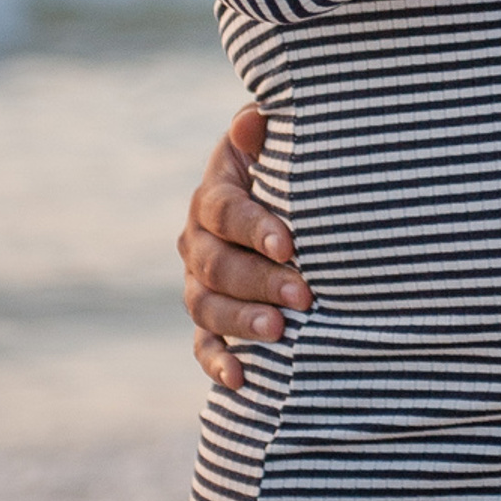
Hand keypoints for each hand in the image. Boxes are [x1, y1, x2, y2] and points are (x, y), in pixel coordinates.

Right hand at [181, 106, 309, 389]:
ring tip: (280, 331)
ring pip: (208, 306)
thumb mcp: (277, 144)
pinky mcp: (211, 319)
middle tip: (303, 294)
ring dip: (242, 321)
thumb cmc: (287, 167)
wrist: (285, 201)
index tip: (290, 245)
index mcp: (213, 196)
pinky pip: (204, 345)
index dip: (254, 228)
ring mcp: (200, 284)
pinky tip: (241, 379)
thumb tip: (253, 121)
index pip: (225, 212)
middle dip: (260, 281)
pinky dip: (218, 363)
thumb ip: (262, 134)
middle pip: (217, 265)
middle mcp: (198, 241)